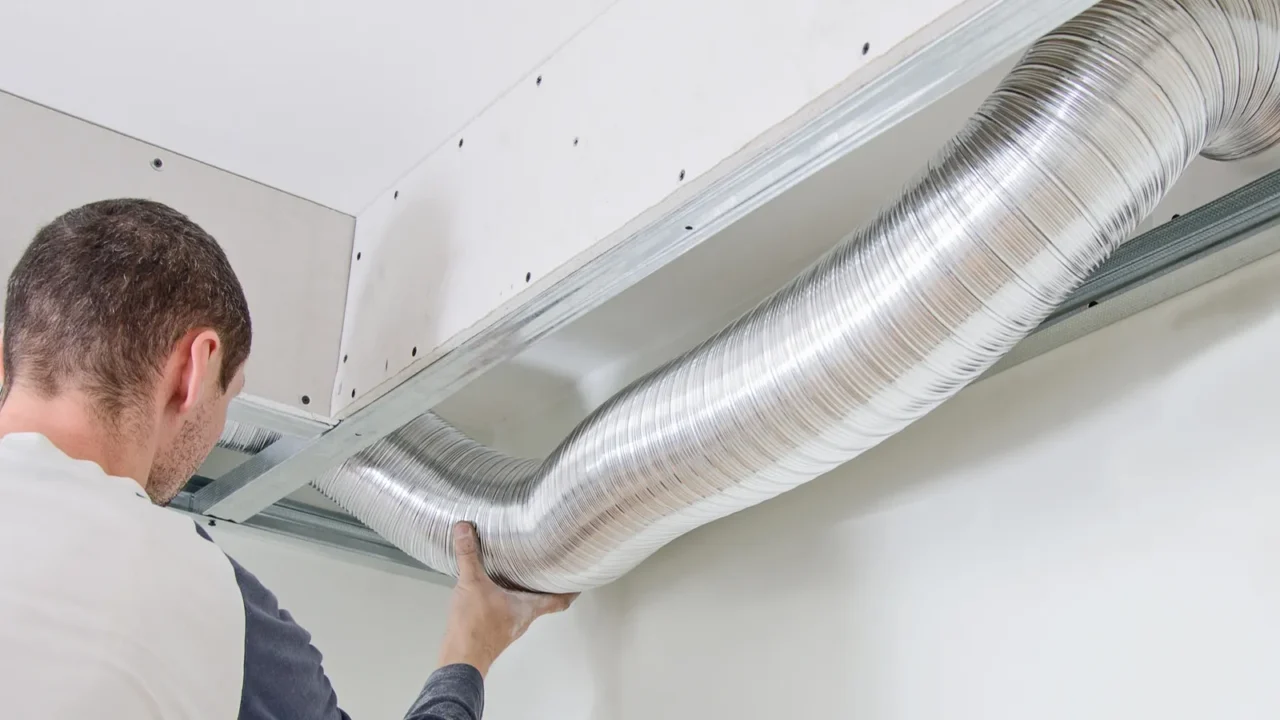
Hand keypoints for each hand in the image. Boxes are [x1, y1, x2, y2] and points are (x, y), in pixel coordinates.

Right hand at [437, 521, 576, 676]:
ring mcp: (508, 628)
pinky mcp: (493, 632)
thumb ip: (468, 555)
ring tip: (522, 575)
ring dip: (524, 593)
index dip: (571, 590)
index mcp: (528, 608)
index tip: (580, 580)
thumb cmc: (475, 626)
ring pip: (523, 608)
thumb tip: (465, 528)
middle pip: (542, 602)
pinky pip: (505, 612)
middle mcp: (522, 619)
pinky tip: (493, 591)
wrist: (460, 659)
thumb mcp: (472, 584)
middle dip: (546, 586)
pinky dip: (505, 600)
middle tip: (550, 569)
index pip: (559, 600)